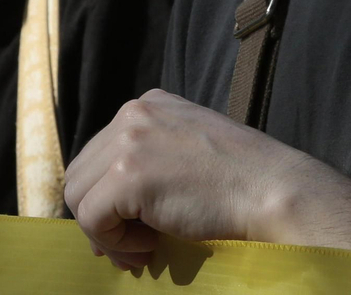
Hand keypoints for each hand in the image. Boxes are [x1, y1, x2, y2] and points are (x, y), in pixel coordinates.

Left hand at [64, 90, 350, 270]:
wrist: (271, 189)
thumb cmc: (240, 181)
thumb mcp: (188, 148)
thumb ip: (149, 158)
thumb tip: (104, 207)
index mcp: (149, 103)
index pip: (98, 153)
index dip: (106, 197)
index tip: (130, 227)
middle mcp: (133, 112)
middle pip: (80, 174)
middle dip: (99, 217)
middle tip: (132, 245)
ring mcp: (129, 140)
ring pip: (79, 197)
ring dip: (106, 233)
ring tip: (144, 247)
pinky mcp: (128, 175)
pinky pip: (91, 220)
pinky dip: (114, 243)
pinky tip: (152, 246)